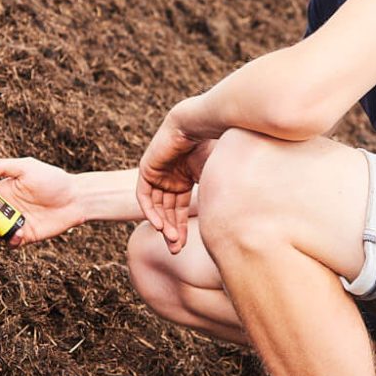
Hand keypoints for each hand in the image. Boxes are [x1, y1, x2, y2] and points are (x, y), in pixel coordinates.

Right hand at [0, 157, 80, 244]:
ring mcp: (14, 223)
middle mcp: (4, 208)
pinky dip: (9, 241)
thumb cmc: (52, 180)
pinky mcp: (25, 236)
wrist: (76, 198)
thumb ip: (4, 167)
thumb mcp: (28, 168)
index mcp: (1, 191)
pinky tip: (18, 234)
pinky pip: (11, 243)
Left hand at [137, 106, 212, 254]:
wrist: (197, 126)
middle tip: (175, 250)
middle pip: (167, 211)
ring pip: (156, 206)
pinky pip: (144, 196)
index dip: (181, 228)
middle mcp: (170, 178)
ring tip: (171, 239)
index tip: (184, 246)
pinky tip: (159, 225)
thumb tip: (230, 221)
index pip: (179, 209)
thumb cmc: (212, 148)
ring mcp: (158, 174)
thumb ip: (217, 196)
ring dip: (163, 224)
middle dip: (171, 231)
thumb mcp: (215, 178)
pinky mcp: (147, 169)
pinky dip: (150, 211)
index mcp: (185, 179)